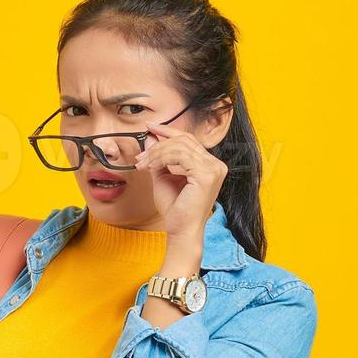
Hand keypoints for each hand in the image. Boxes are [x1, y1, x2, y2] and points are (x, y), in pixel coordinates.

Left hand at [134, 121, 226, 240]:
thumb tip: (152, 137)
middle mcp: (216, 165)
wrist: (180, 230)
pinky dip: (162, 159)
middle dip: (158, 145)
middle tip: (141, 157)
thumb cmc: (174, 209)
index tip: (150, 127)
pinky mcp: (207, 174)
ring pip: (180, 147)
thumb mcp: (163, 178)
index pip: (189, 140)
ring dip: (157, 153)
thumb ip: (159, 158)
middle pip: (184, 140)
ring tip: (144, 165)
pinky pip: (180, 156)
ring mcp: (214, 169)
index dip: (168, 131)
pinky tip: (152, 168)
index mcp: (209, 165)